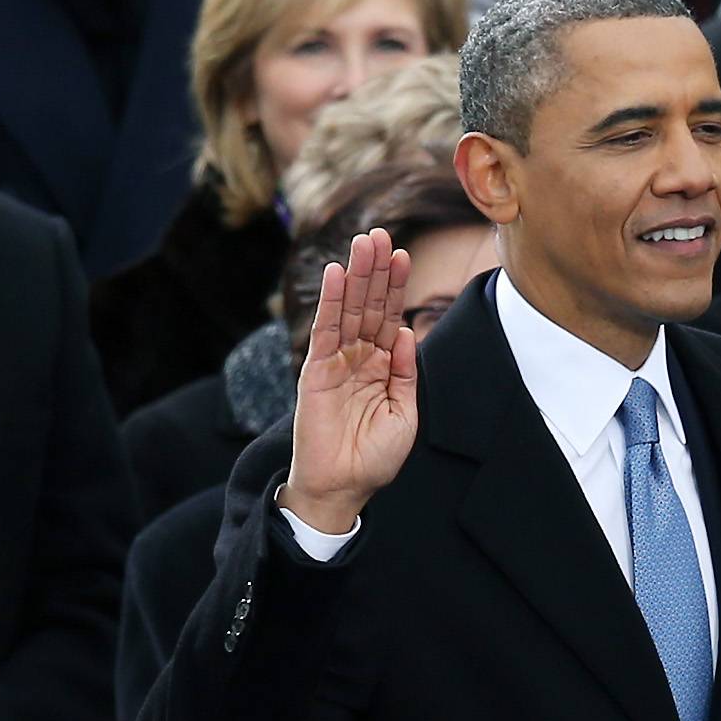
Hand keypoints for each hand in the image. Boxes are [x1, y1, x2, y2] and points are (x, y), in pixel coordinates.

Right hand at [283, 229, 418, 532]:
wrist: (343, 487)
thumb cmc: (374, 456)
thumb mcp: (404, 412)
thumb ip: (405, 371)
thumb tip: (405, 331)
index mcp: (382, 366)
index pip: (389, 316)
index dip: (396, 286)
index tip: (404, 255)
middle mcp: (358, 357)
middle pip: (368, 304)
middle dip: (375, 270)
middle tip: (381, 233)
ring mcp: (335, 361)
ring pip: (347, 309)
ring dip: (355, 275)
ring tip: (364, 241)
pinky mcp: (315, 371)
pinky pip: (324, 330)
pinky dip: (329, 302)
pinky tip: (334, 274)